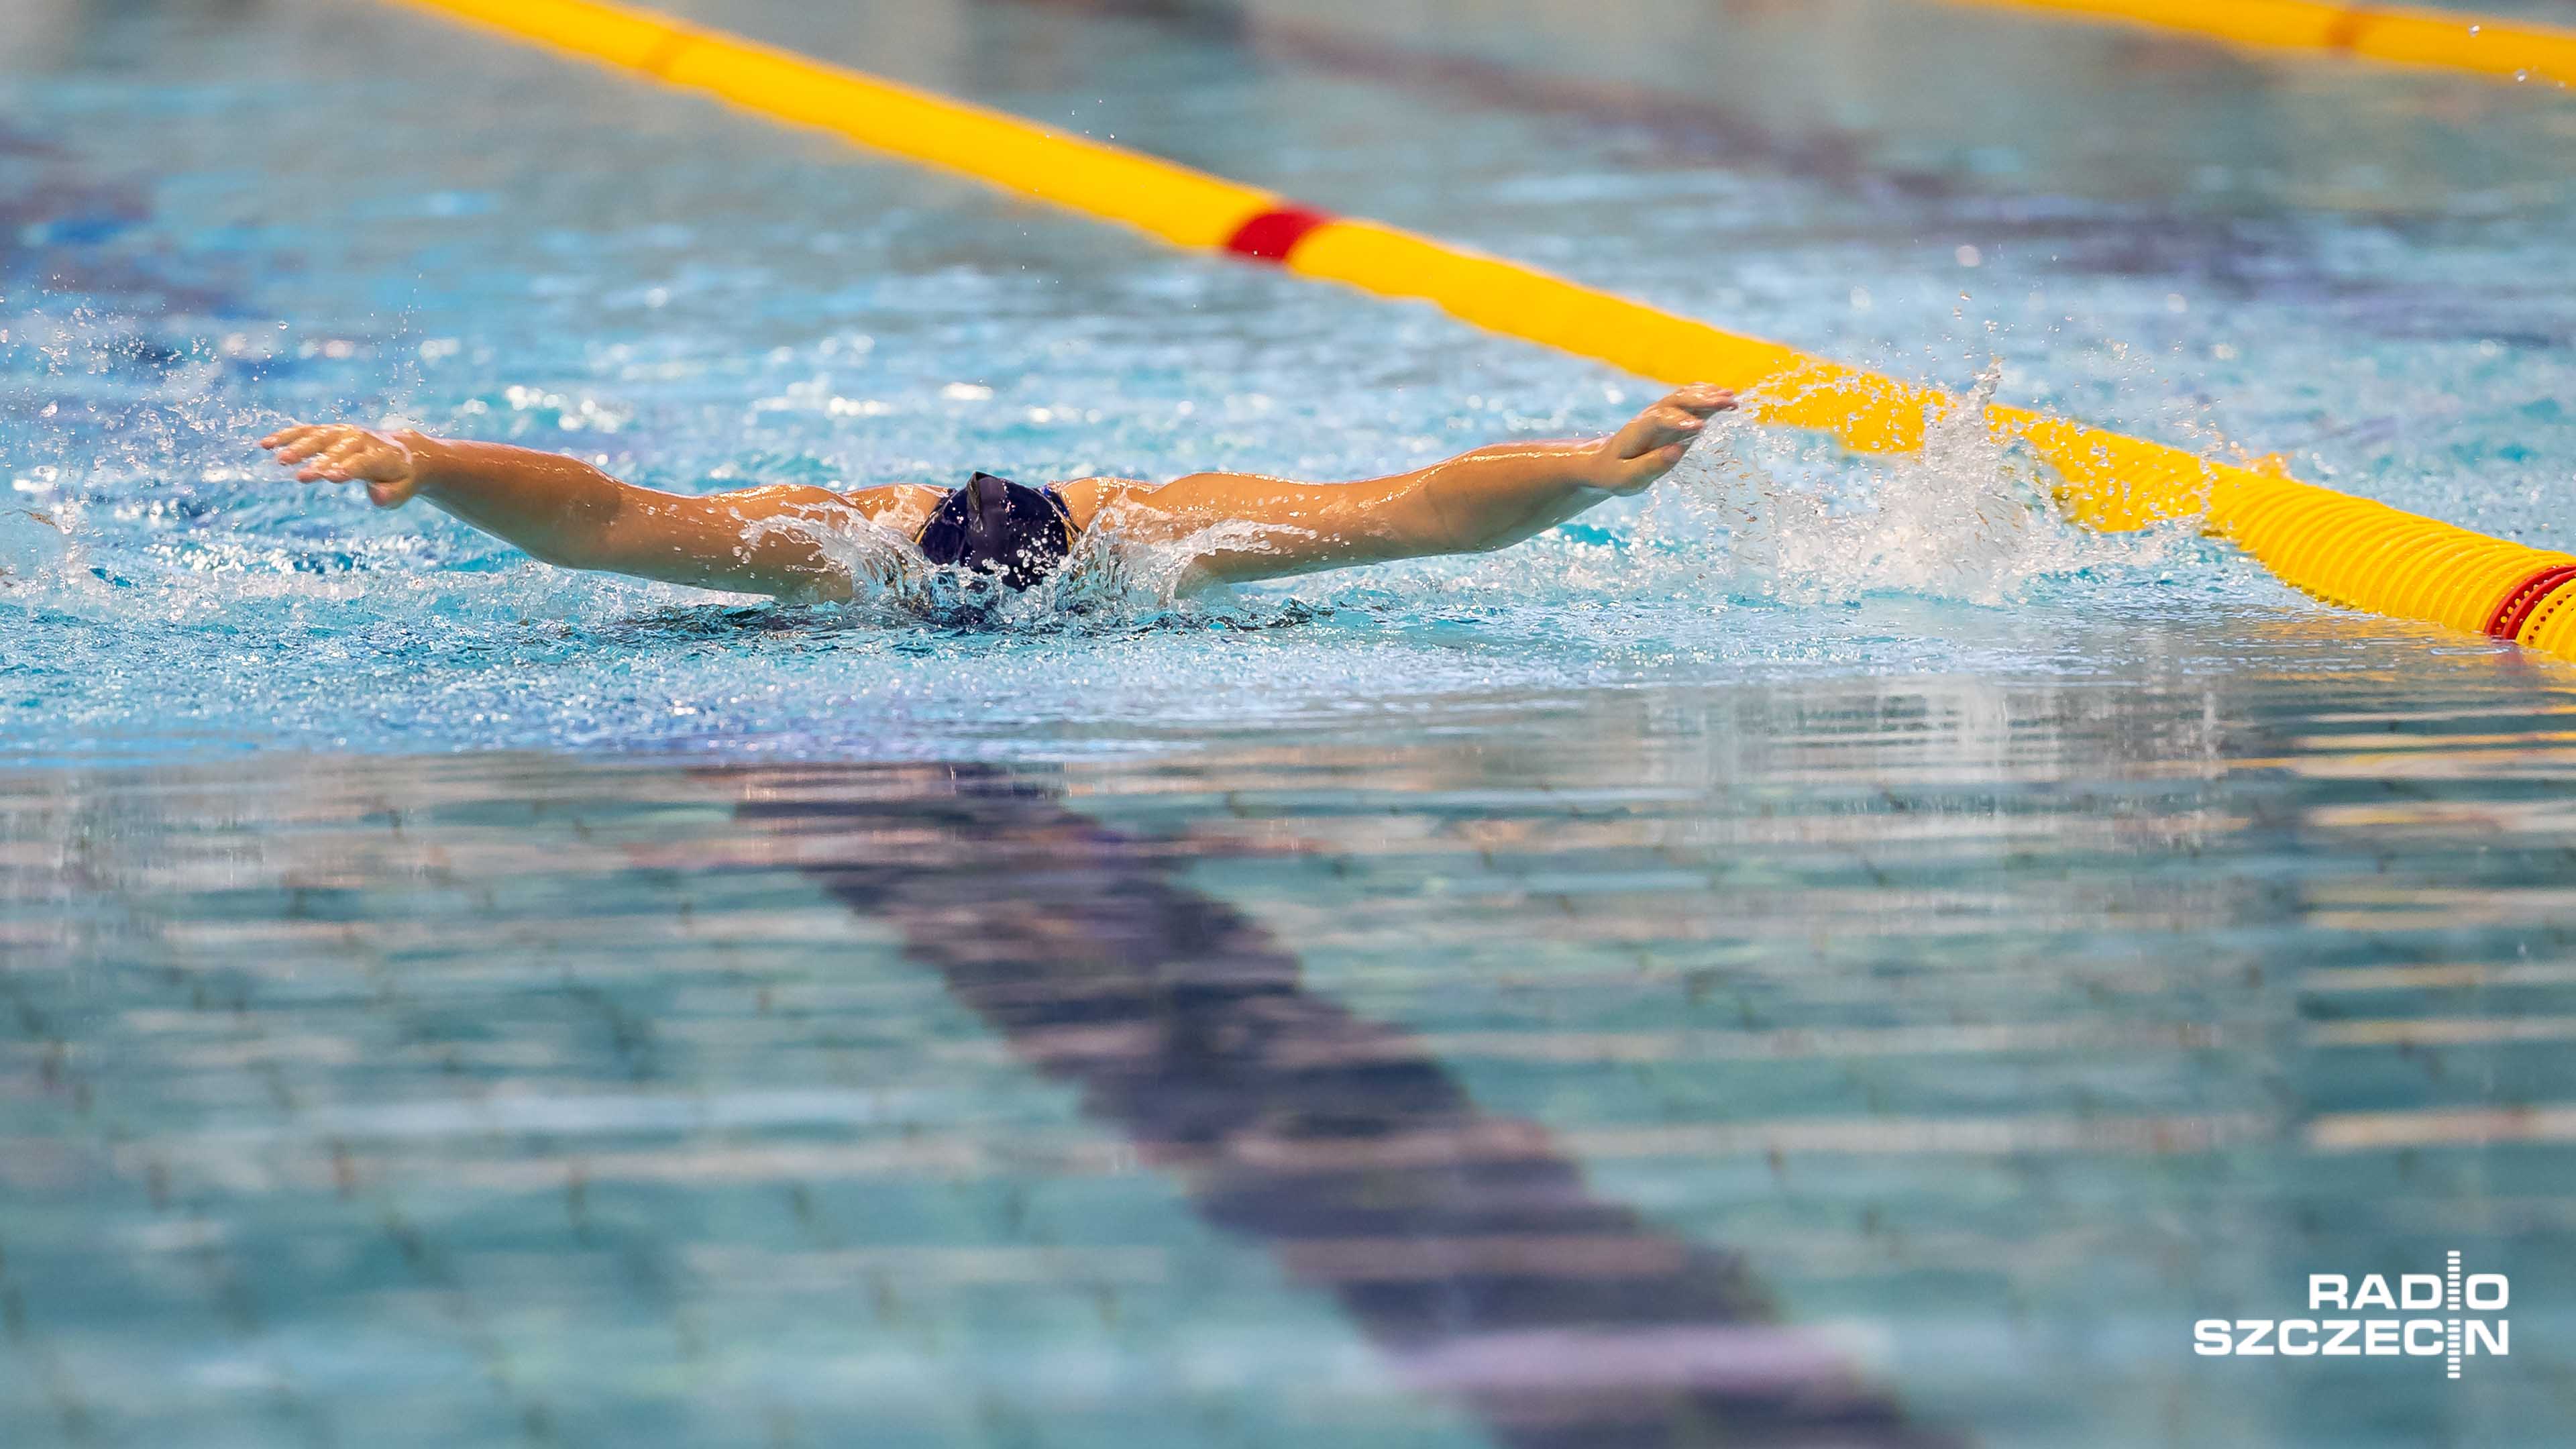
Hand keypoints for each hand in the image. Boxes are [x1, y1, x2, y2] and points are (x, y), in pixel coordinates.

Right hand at [258, 423, 424, 507]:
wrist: (403, 451)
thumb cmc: (399, 477)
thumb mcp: (404, 489)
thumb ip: (391, 494)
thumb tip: (376, 495)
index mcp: (381, 455)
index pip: (363, 462)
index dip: (347, 468)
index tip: (330, 476)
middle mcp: (361, 440)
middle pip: (338, 450)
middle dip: (319, 461)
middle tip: (301, 476)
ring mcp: (343, 433)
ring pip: (318, 437)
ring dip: (299, 446)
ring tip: (279, 459)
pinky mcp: (329, 432)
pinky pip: (305, 431)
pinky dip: (286, 435)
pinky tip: (266, 444)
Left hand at [1595, 383, 1736, 493]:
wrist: (1605, 462)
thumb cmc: (1615, 473)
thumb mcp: (1627, 478)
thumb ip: (1649, 465)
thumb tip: (1676, 452)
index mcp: (1638, 431)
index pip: (1660, 420)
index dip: (1679, 421)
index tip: (1700, 428)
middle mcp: (1651, 416)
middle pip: (1676, 401)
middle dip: (1701, 400)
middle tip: (1726, 402)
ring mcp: (1663, 413)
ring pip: (1685, 396)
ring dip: (1708, 395)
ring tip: (1731, 398)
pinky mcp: (1673, 417)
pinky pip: (1690, 401)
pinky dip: (1708, 396)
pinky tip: (1726, 398)